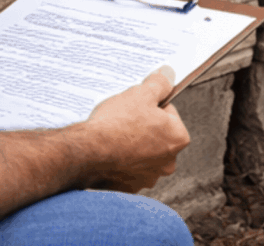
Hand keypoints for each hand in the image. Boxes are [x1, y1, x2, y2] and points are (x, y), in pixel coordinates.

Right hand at [83, 66, 189, 192]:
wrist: (85, 153)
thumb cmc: (116, 125)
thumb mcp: (141, 94)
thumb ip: (160, 83)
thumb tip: (169, 74)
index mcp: (178, 139)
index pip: (169, 113)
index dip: (151, 105)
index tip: (136, 106)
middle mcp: (167, 163)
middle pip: (156, 134)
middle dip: (143, 126)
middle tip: (124, 119)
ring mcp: (147, 178)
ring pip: (141, 152)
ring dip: (131, 144)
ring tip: (113, 135)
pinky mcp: (126, 188)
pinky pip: (125, 168)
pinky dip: (118, 160)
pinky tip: (107, 151)